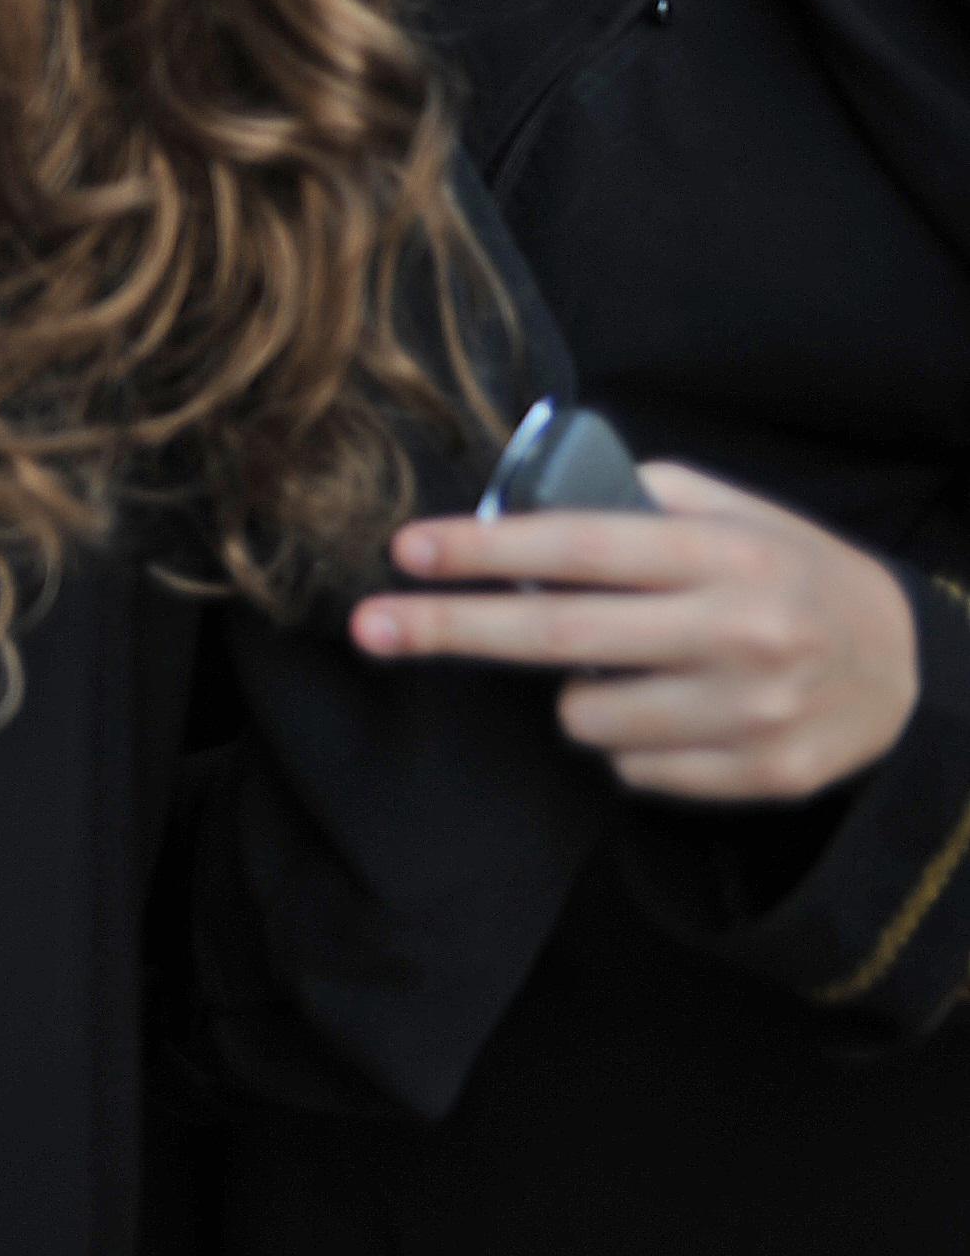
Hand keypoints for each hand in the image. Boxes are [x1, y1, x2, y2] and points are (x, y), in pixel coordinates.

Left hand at [352, 464, 919, 802]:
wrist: (909, 672)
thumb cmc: (790, 573)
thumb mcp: (733, 513)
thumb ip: (636, 501)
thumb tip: (522, 504)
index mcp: (725, 556)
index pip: (582, 549)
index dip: (487, 551)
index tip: (407, 550)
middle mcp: (740, 634)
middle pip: (561, 640)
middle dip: (452, 630)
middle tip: (369, 625)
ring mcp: (752, 714)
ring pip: (586, 718)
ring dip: (575, 695)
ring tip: (631, 668)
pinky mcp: (760, 776)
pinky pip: (632, 769)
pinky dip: (630, 743)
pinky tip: (677, 711)